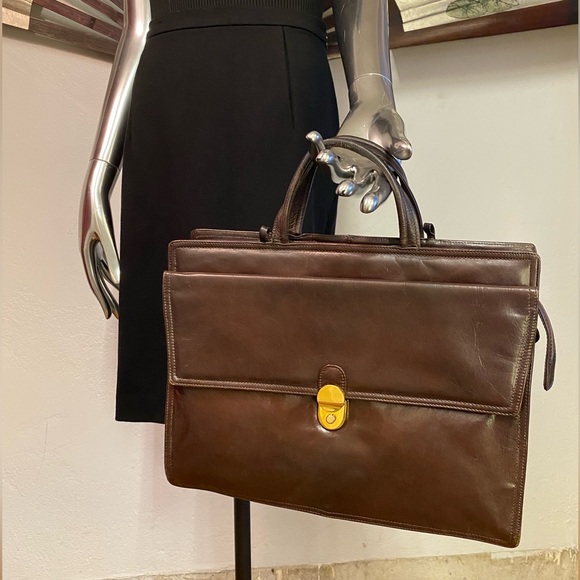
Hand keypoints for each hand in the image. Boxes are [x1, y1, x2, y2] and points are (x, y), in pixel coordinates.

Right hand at [79, 159, 120, 318]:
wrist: (94, 192)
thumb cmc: (98, 211)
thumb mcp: (106, 235)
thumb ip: (113, 258)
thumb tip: (118, 280)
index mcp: (87, 253)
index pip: (96, 282)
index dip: (103, 299)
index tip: (110, 313)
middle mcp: (89, 253)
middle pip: (98, 282)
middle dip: (107, 299)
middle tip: (116, 314)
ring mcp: (93, 249)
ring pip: (101, 274)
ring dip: (109, 289)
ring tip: (118, 303)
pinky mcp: (100, 243)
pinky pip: (105, 264)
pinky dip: (111, 275)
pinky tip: (118, 283)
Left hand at [312, 100, 411, 212]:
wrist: (372, 111)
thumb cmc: (387, 125)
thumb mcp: (395, 130)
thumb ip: (398, 143)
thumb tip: (406, 153)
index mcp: (383, 173)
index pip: (380, 189)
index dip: (373, 199)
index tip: (366, 206)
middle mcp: (363, 175)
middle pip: (355, 185)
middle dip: (348, 188)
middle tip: (342, 190)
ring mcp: (347, 167)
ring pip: (336, 173)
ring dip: (329, 166)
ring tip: (323, 156)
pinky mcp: (334, 156)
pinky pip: (323, 154)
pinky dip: (316, 147)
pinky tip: (313, 137)